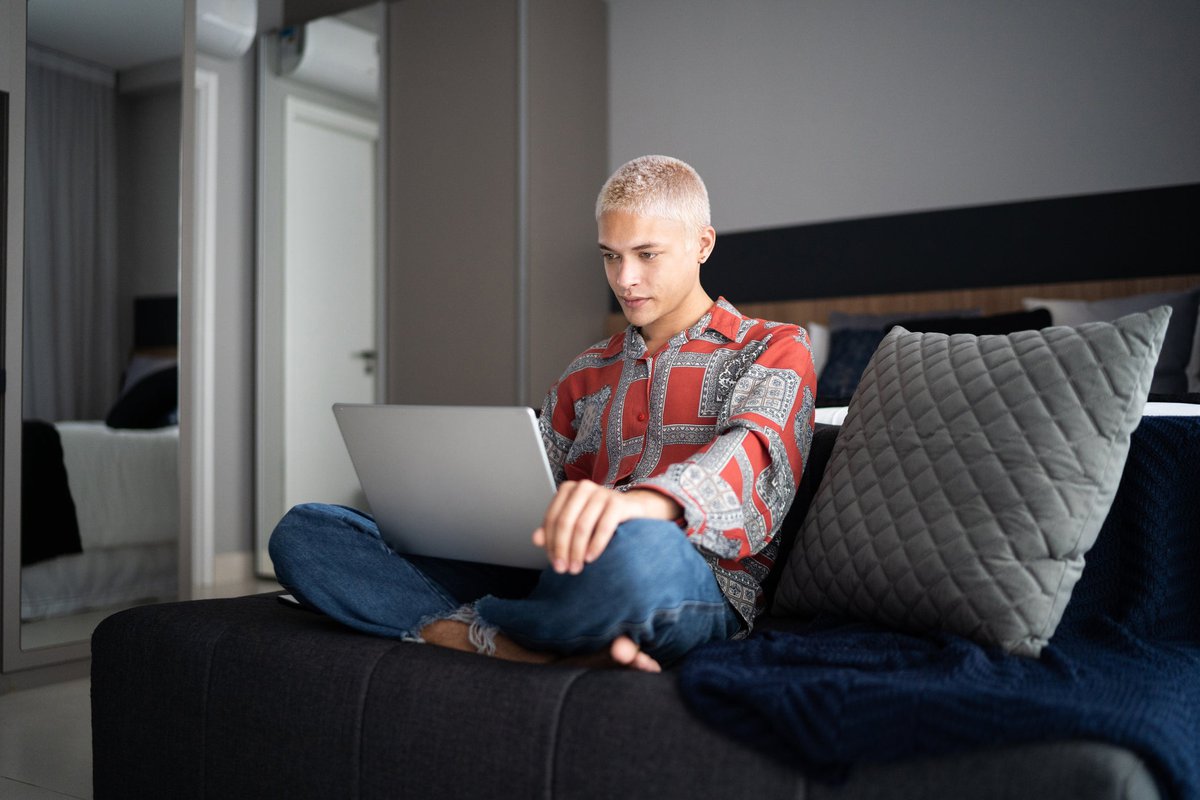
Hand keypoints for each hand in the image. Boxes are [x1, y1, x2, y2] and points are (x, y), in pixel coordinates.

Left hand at [532, 481, 681, 574]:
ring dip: (577, 551)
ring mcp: (601, 492)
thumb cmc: (598, 518)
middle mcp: (583, 487)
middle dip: (562, 549)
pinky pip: (603, 527)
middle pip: (565, 522)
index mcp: (568, 490)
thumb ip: (554, 530)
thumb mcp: (575, 523)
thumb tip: (536, 539)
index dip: (551, 543)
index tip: (553, 562)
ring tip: (576, 568)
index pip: (552, 519)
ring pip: (582, 526)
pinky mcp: (618, 502)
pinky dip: (595, 545)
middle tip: (563, 569)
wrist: (632, 511)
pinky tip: (591, 558)